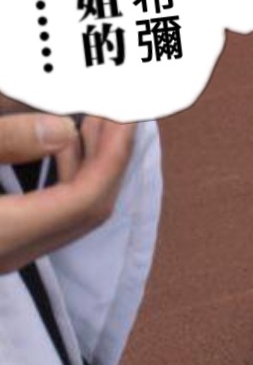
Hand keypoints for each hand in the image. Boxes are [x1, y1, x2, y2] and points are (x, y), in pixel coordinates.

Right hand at [0, 115, 136, 272]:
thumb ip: (5, 140)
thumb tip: (64, 130)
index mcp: (3, 234)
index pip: (86, 199)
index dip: (114, 155)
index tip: (129, 116)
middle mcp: (12, 253)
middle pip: (89, 209)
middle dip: (111, 157)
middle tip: (122, 111)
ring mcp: (9, 253)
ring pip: (74, 213)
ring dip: (91, 165)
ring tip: (96, 118)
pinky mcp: (3, 244)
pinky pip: (54, 214)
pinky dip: (69, 178)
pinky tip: (63, 145)